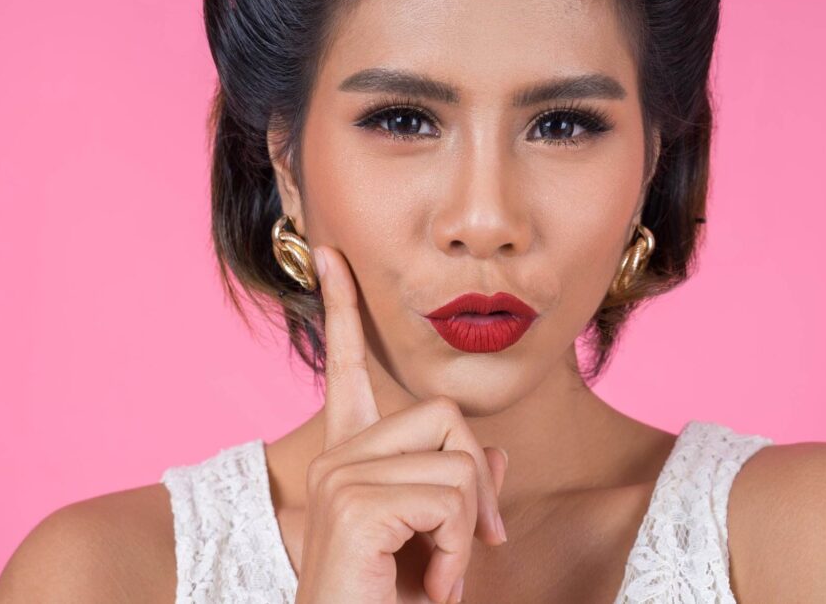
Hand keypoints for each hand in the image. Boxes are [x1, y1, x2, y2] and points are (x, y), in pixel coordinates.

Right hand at [293, 245, 508, 603]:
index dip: (342, 306)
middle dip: (477, 486)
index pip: (347, 366)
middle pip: (446, 417)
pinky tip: (431, 588)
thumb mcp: (438, 544)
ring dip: (469, 532)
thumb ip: (460, 492)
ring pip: (459, 461)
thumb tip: (494, 458)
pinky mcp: (356, 505)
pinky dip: (460, 552)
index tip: (331, 255)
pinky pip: (452, 496)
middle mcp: (337, 458)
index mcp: (348, 459)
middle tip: (470, 551)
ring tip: (440, 577)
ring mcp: (341, 478)